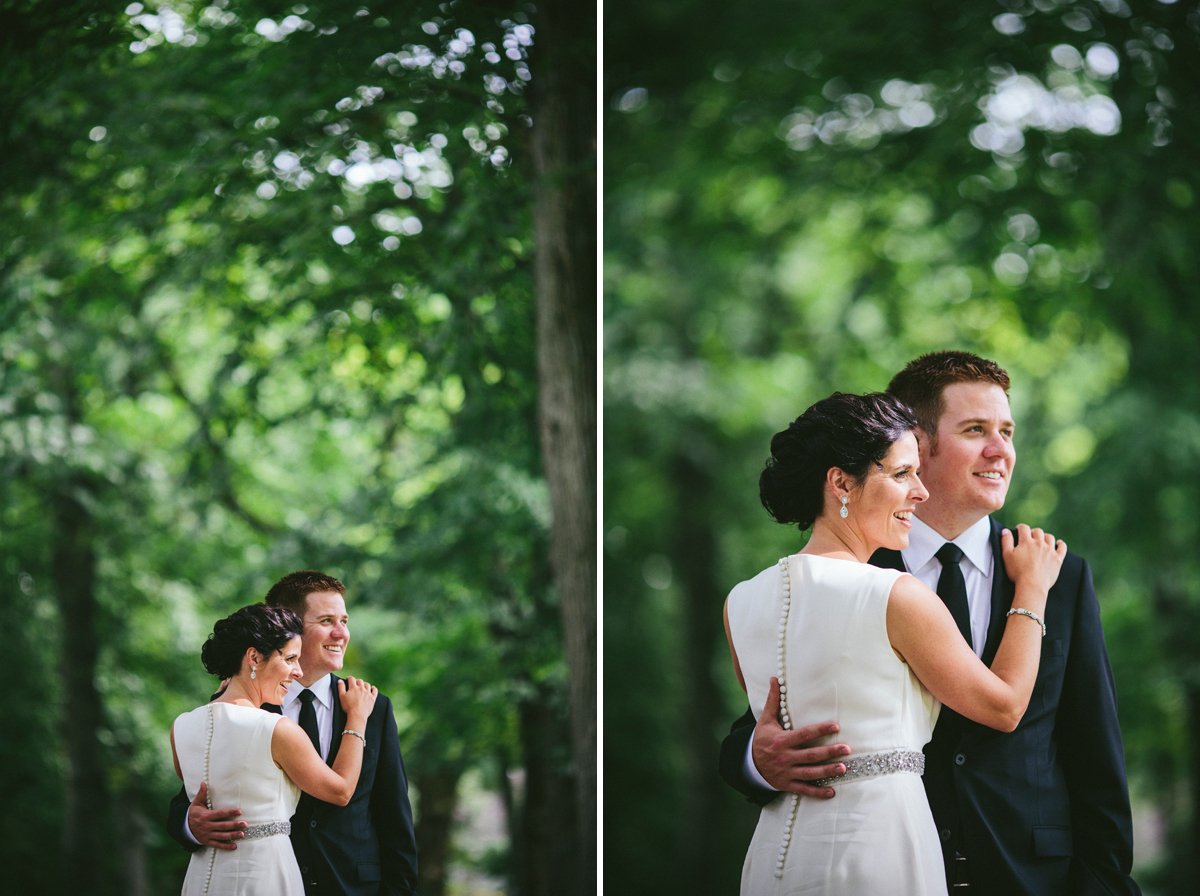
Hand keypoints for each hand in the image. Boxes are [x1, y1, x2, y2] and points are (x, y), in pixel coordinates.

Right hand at [187, 782, 245, 849]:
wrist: (183, 828)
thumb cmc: (193, 814)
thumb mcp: (195, 804)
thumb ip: (201, 794)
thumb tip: (203, 782)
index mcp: (205, 816)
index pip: (219, 814)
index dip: (229, 812)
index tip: (239, 811)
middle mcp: (207, 826)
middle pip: (222, 826)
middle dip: (234, 825)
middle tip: (245, 824)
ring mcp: (207, 835)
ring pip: (221, 836)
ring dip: (232, 835)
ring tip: (242, 834)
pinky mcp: (207, 841)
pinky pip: (217, 845)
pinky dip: (225, 846)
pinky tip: (234, 846)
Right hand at [338, 676, 377, 724]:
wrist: (357, 715)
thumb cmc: (348, 707)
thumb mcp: (341, 696)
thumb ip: (341, 687)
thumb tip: (340, 680)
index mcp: (354, 687)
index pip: (352, 679)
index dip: (349, 678)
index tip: (348, 679)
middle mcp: (362, 688)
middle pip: (360, 681)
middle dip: (356, 681)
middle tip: (354, 683)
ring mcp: (368, 693)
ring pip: (367, 684)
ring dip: (364, 684)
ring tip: (362, 685)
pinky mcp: (372, 698)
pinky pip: (375, 691)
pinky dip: (374, 688)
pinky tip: (372, 688)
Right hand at [752, 677, 849, 797]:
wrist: (748, 764)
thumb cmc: (761, 740)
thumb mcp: (765, 720)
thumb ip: (773, 701)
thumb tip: (774, 679)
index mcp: (781, 740)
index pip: (804, 734)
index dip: (820, 730)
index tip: (835, 726)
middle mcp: (785, 757)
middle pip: (810, 754)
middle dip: (829, 752)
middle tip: (846, 749)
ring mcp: (786, 772)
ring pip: (809, 773)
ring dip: (826, 771)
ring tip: (843, 768)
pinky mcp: (787, 784)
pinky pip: (804, 789)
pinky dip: (817, 792)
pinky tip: (831, 792)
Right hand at [1001, 524, 1065, 596]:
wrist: (1032, 585)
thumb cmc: (1017, 572)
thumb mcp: (1006, 556)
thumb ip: (1006, 541)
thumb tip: (1005, 530)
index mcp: (1026, 542)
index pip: (1024, 528)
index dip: (1020, 527)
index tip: (1018, 529)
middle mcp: (1039, 543)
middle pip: (1038, 531)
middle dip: (1033, 532)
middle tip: (1029, 536)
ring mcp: (1050, 551)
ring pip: (1049, 537)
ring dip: (1045, 537)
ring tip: (1042, 540)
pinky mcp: (1058, 559)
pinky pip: (1062, 548)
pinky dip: (1061, 544)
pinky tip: (1058, 543)